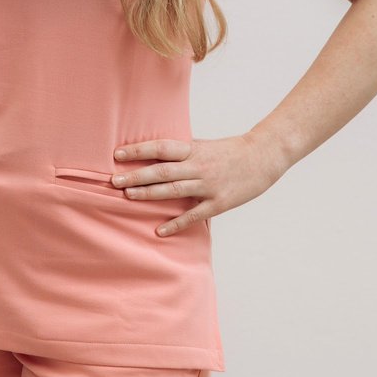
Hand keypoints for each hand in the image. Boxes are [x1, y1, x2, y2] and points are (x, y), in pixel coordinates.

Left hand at [111, 134, 286, 236]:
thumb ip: (182, 151)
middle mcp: (198, 166)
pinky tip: (160, 230)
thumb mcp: (203, 145)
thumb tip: (156, 154)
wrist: (263, 157)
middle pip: (162, 170)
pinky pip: (194, 215)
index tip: (117, 154)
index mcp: (193, 149)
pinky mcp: (219, 203)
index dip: (138, 150)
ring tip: (128, 196)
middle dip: (136, 175)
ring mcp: (208, 185)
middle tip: (113, 180)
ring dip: (149, 194)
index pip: (160, 148)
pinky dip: (176, 223)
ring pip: (174, 190)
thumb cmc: (230, 151)